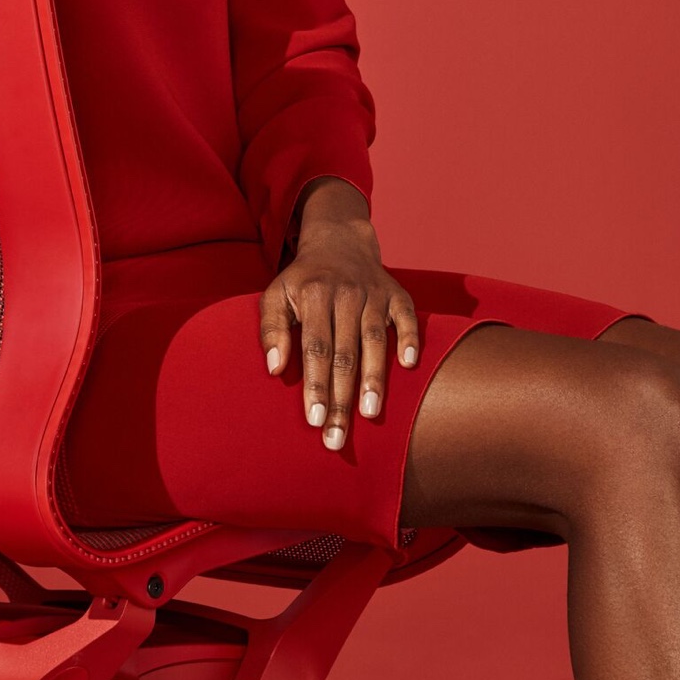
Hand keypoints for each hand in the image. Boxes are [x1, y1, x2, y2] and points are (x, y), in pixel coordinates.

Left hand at [258, 178, 420, 450]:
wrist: (338, 242)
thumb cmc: (302, 280)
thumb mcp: (276, 295)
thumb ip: (271, 329)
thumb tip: (275, 368)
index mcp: (314, 296)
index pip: (315, 348)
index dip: (315, 385)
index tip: (313, 420)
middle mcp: (345, 295)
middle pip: (344, 354)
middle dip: (341, 398)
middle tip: (337, 436)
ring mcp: (374, 294)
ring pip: (374, 341)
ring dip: (374, 378)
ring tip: (370, 414)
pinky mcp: (397, 294)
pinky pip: (407, 318)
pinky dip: (408, 339)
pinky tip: (408, 365)